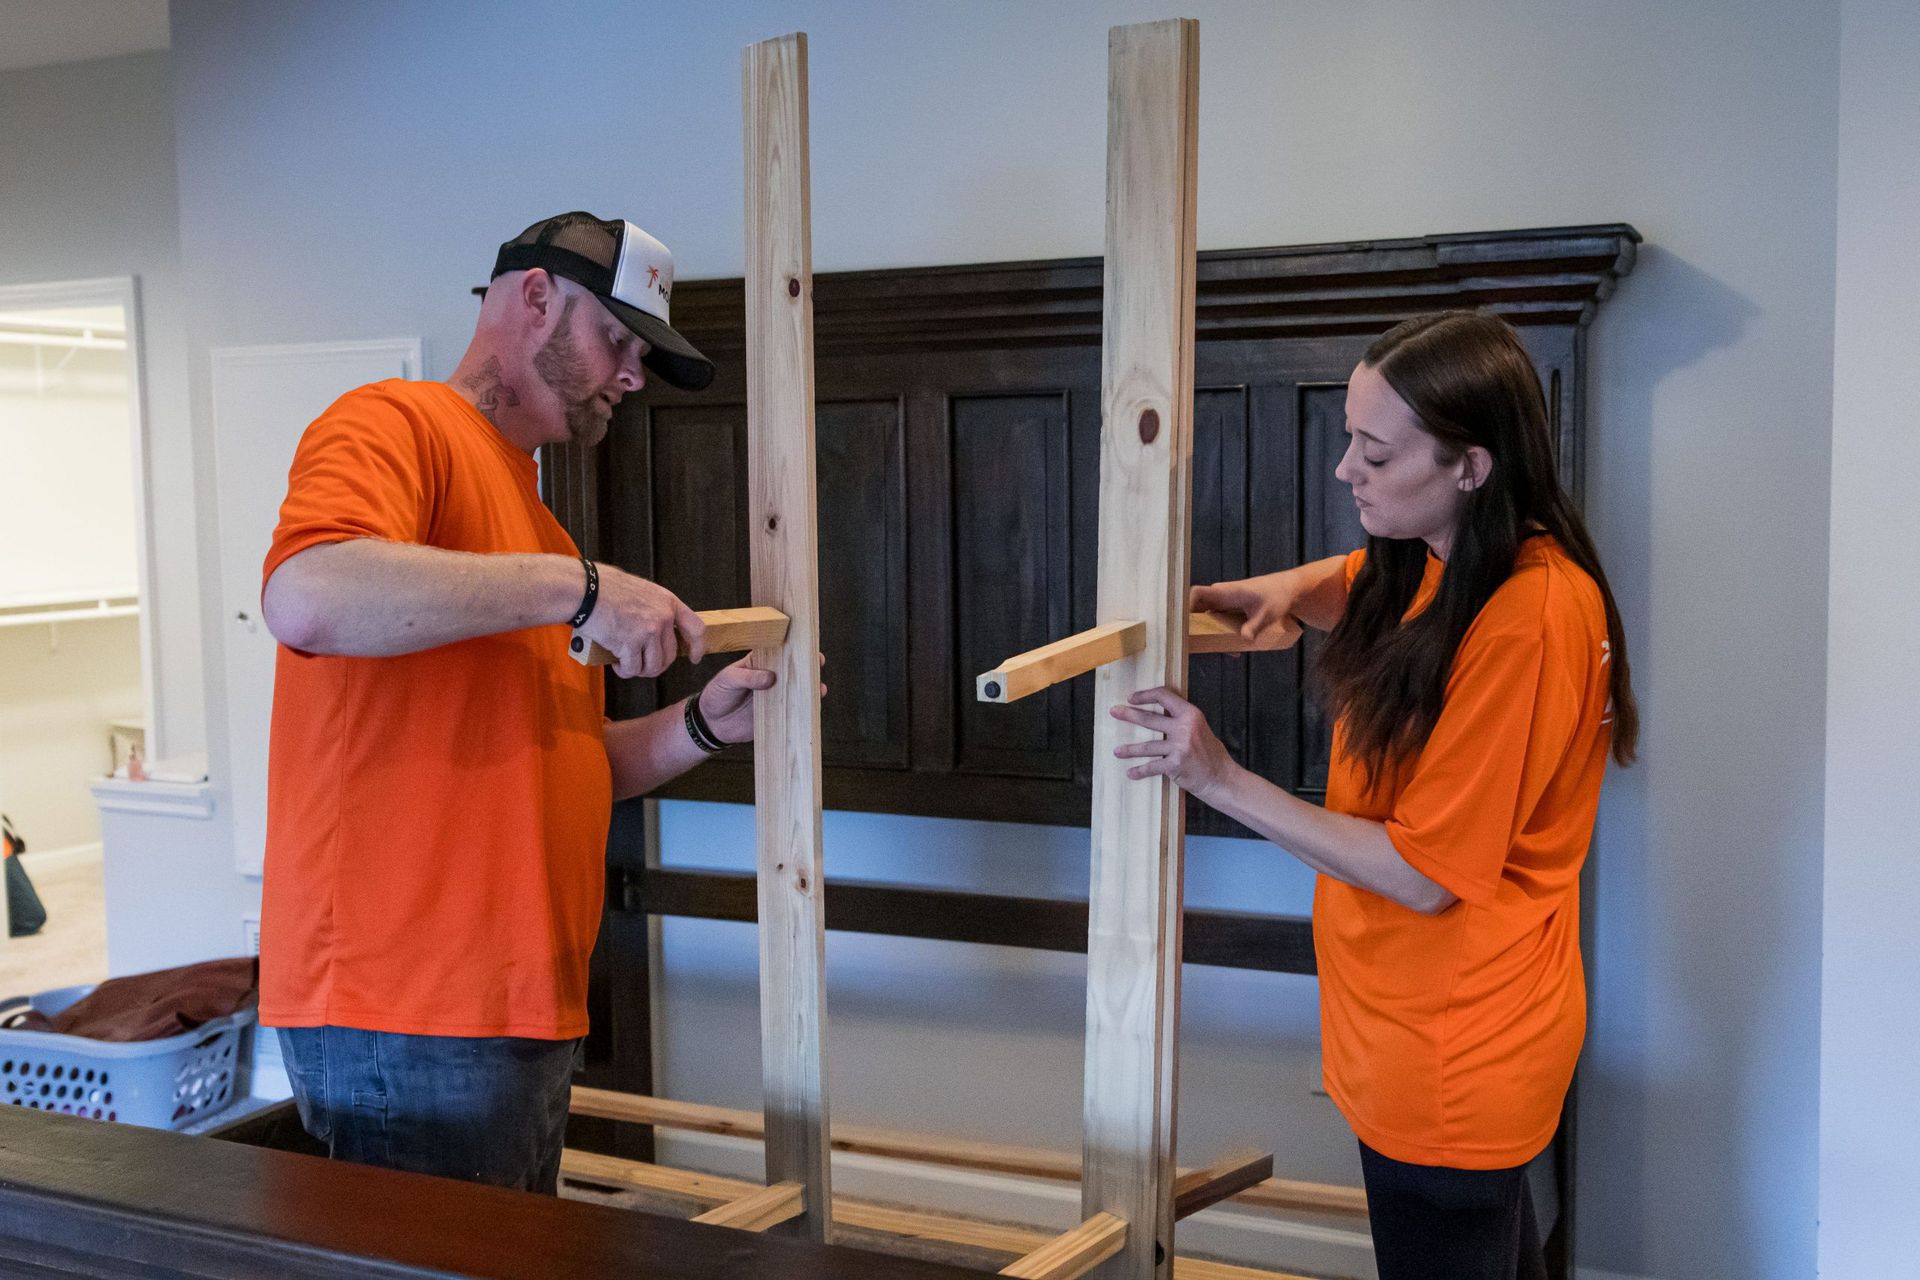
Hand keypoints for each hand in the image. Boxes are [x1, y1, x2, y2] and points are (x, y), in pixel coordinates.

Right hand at [578, 563, 704, 678]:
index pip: (696, 628)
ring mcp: (648, 631)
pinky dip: (624, 670)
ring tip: (626, 664)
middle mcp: (663, 617)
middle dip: (655, 665)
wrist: (584, 590)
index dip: (697, 646)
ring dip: (640, 670)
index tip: (694, 657)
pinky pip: (633, 668)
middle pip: (670, 655)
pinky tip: (616, 664)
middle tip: (640, 664)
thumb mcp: (641, 590)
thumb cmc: (605, 587)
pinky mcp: (630, 643)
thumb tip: (656, 629)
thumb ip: (654, 608)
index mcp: (667, 602)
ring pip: (653, 666)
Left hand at [695, 653, 826, 745]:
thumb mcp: (727, 680)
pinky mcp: (777, 714)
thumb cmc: (717, 695)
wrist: (711, 724)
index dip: (794, 646)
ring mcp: (776, 696)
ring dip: (810, 689)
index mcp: (760, 662)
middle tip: (817, 663)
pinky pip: (792, 710)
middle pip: (794, 669)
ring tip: (818, 689)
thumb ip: (748, 677)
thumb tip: (771, 678)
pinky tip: (810, 708)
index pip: (779, 650)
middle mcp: (772, 677)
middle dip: (809, 666)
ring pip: (797, 690)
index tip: (806, 644)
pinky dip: (803, 709)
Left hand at [1110, 686, 1235, 803]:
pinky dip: (1140, 771)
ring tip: (1117, 751)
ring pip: (1147, 747)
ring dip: (1129, 750)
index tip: (1131, 698)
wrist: (1220, 778)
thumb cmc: (1210, 754)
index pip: (1164, 696)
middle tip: (1113, 712)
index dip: (1146, 696)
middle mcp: (1185, 727)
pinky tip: (1131, 773)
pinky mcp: (1175, 765)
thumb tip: (1159, 713)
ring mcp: (1179, 746)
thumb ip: (1181, 720)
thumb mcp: (1200, 728)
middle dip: (1129, 715)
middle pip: (1149, 719)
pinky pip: (1152, 767)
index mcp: (1191, 714)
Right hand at [1190, 573, 1303, 650]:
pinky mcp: (1231, 608)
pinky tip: (1232, 649)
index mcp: (1225, 592)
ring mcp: (1225, 602)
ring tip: (1215, 649)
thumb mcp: (1266, 614)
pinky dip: (1219, 632)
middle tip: (1194, 643)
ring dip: (1208, 631)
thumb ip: (1254, 626)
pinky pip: (1217, 619)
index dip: (1185, 606)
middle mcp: (1221, 596)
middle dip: (1193, 625)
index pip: (1196, 593)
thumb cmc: (1276, 596)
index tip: (1183, 623)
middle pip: (1197, 608)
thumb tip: (1244, 640)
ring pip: (1206, 616)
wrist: (1288, 590)